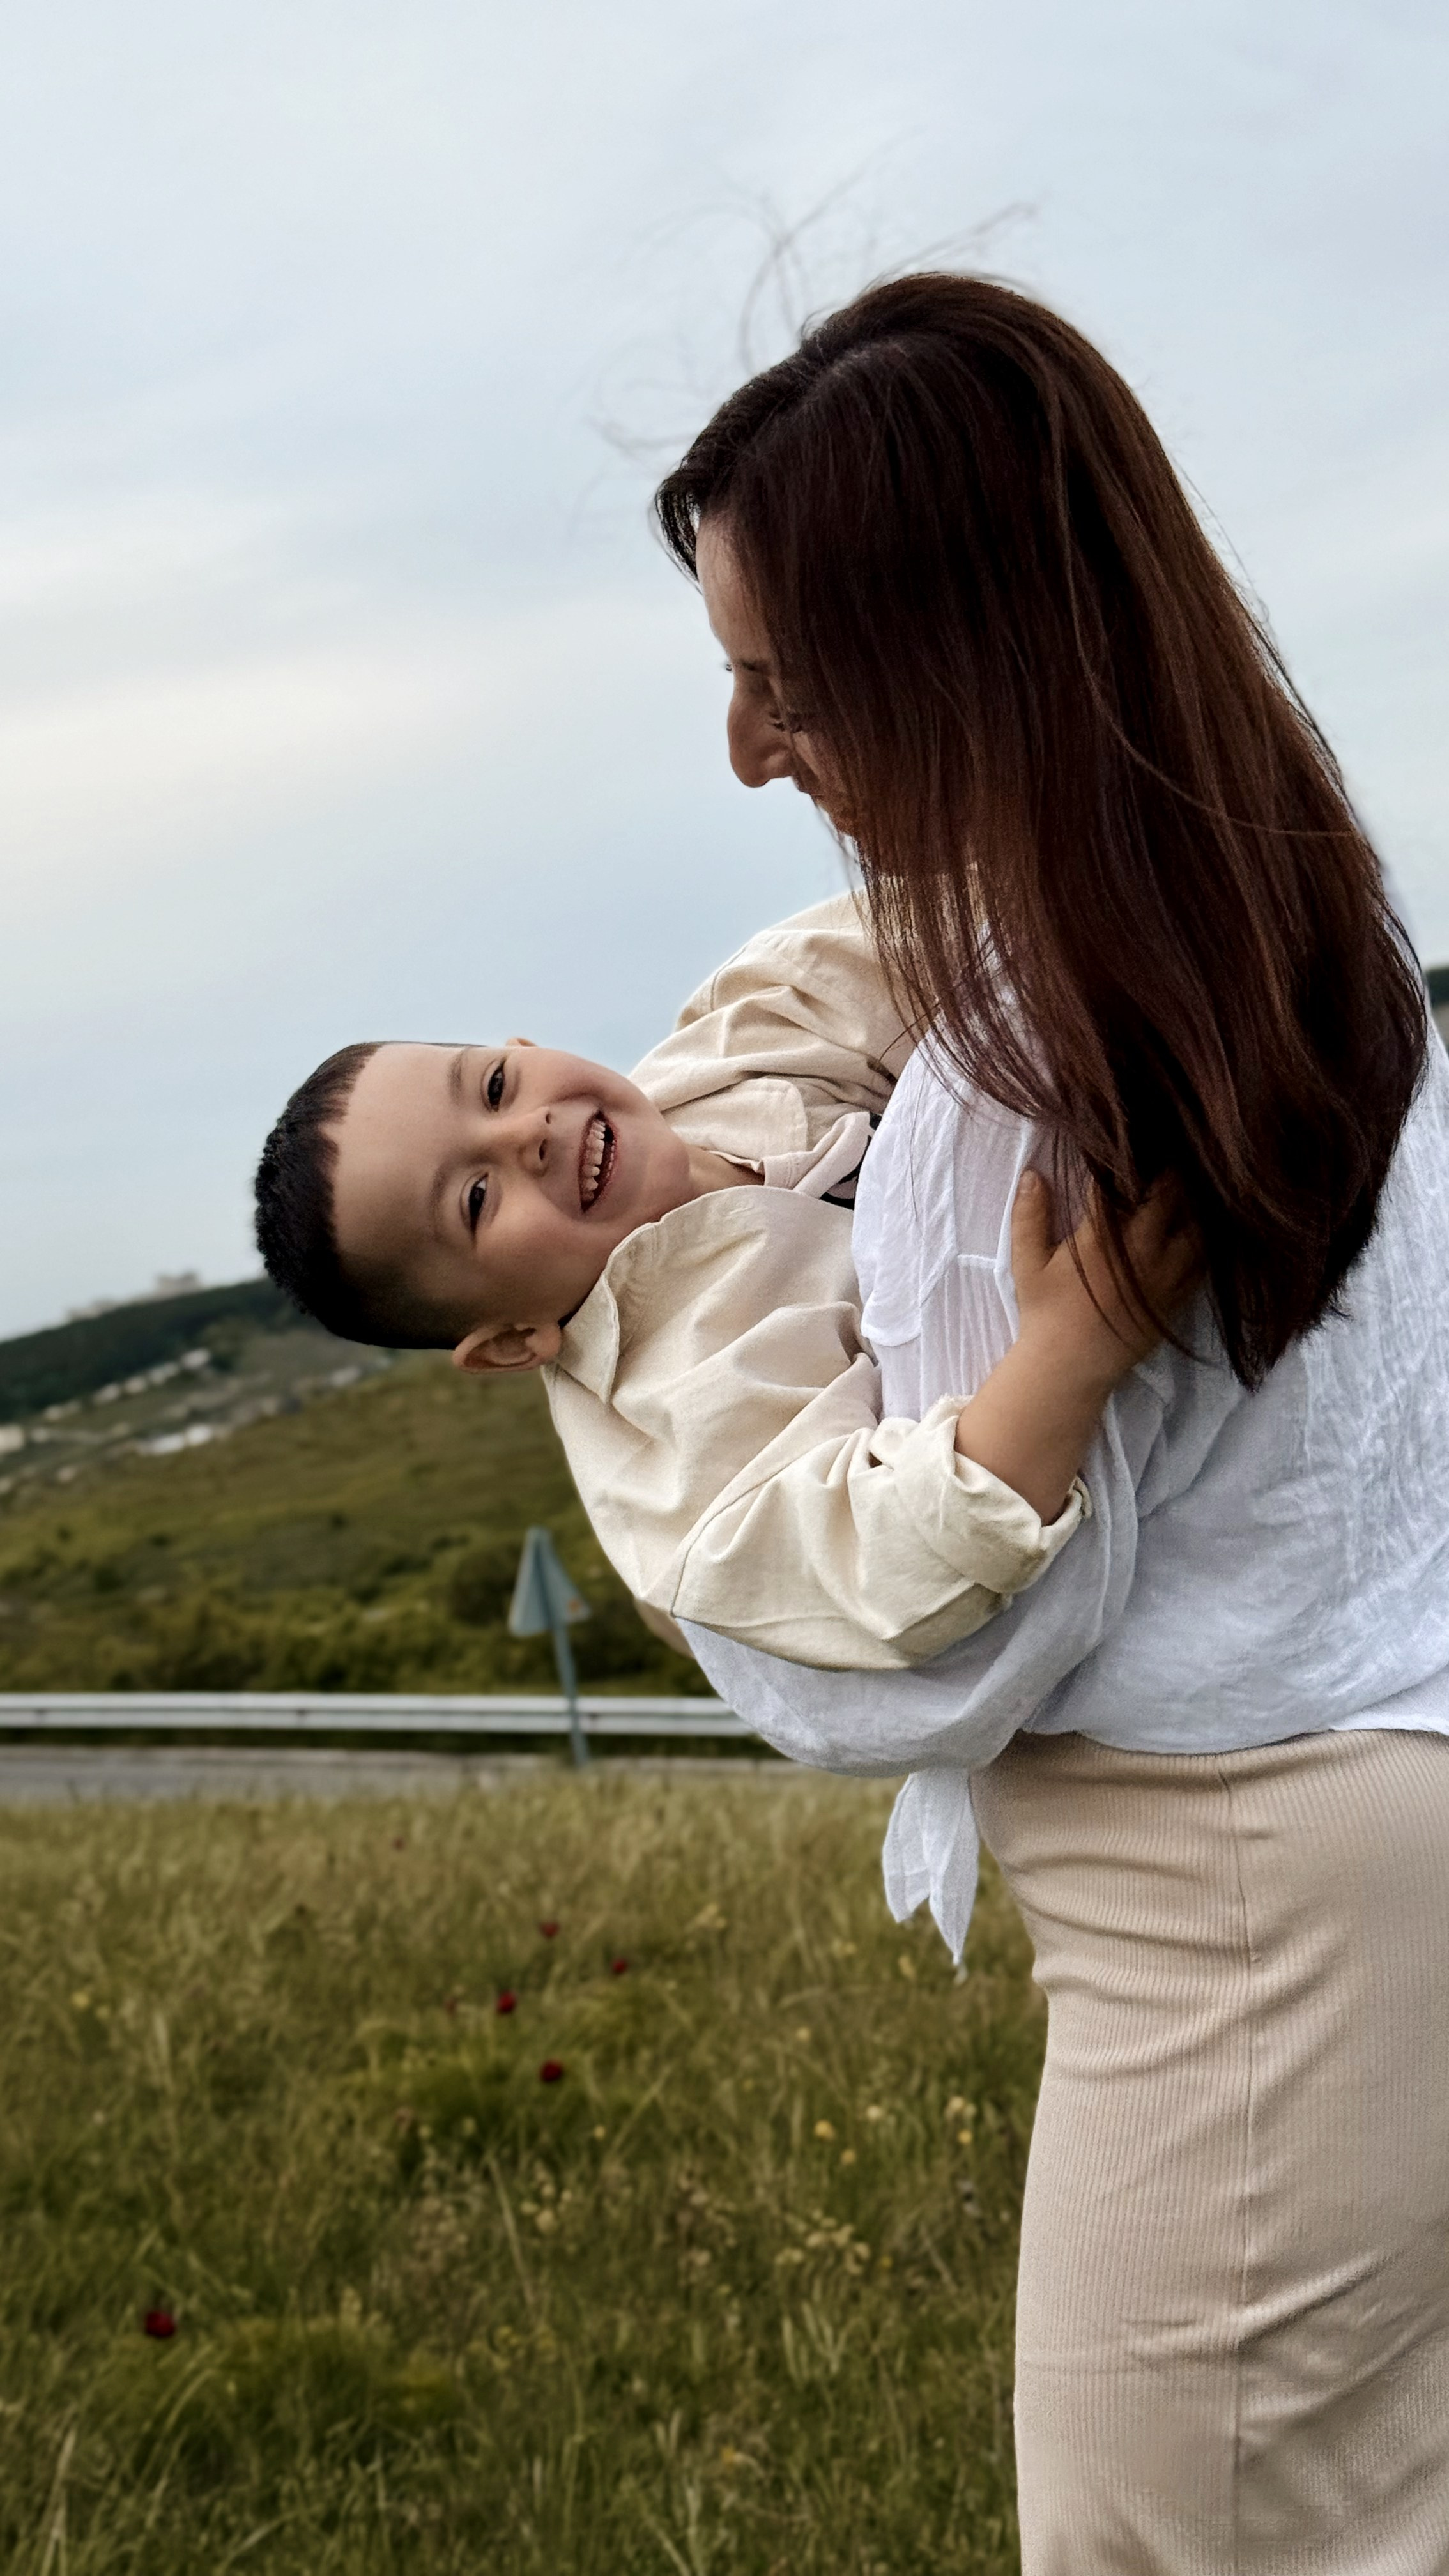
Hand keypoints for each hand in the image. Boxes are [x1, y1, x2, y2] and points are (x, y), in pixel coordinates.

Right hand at [1012, 1169, 1201, 1387]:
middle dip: (1170, 1172)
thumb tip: (1032, 1174)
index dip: (1132, 1158)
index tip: (1137, 1139)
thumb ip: (1030, 1217)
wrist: (1070, 1368)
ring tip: (1191, 1184)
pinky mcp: (1177, 1299)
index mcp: (1102, 1240)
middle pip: (1170, 1197)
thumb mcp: (1027, 1264)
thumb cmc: (1045, 1313)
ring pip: (1197, 1227)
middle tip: (1168, 1153)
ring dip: (1194, 1203)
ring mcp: (1165, 1277)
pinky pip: (1205, 1262)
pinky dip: (1206, 1240)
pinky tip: (1202, 1225)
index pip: (1124, 1185)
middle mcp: (1140, 1254)